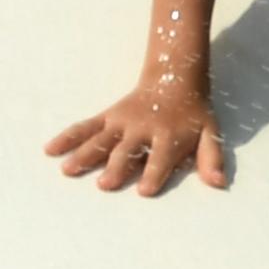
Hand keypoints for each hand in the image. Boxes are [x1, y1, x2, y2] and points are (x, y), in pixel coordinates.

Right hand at [45, 78, 226, 194]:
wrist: (174, 78)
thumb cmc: (193, 113)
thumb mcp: (211, 132)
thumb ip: (212, 158)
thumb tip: (218, 183)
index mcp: (168, 137)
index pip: (161, 158)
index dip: (154, 174)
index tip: (144, 190)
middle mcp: (142, 130)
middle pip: (127, 152)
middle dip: (115, 167)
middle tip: (104, 184)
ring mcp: (122, 123)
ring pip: (101, 140)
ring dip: (84, 155)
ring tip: (67, 170)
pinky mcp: (108, 117)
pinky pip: (85, 127)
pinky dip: (68, 137)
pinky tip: (50, 149)